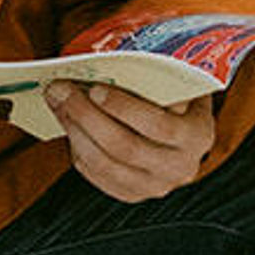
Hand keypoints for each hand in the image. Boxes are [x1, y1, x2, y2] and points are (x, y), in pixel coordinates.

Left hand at [44, 77, 217, 201]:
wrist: (183, 135)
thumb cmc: (175, 97)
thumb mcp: (178, 83)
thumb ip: (157, 75)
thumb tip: (110, 60)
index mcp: (197, 135)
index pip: (159, 126)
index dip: (124, 108)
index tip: (95, 88)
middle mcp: (180, 167)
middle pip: (125, 147)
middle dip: (87, 116)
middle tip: (61, 90)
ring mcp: (155, 185)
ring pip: (105, 164)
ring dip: (74, 131)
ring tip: (57, 102)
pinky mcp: (131, 194)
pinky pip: (97, 175)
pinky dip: (77, 149)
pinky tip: (67, 124)